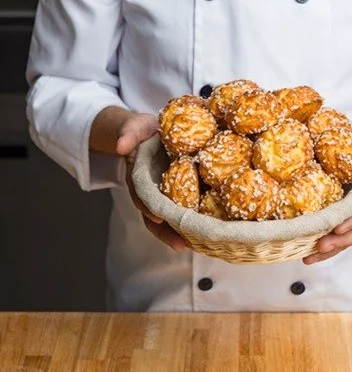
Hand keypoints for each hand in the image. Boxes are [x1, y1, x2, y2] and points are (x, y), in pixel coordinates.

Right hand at [89, 105, 192, 252]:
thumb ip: (129, 132)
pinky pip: (185, 208)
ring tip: (196, 245)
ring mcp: (164, 194)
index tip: (158, 217)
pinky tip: (209, 232)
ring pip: (170, 217)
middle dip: (167, 231)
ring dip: (180, 232)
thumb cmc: (143, 130)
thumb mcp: (135, 126)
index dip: (148, 207)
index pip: (141, 195)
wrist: (151, 131)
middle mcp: (150, 190)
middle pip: (155, 215)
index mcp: (139, 177)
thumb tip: (122, 146)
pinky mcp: (179, 193)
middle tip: (182, 244)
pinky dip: (193, 221)